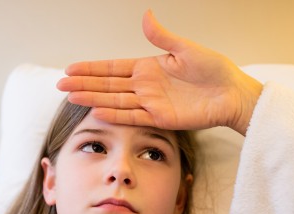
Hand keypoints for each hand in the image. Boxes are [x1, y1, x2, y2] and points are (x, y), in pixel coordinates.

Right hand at [56, 10, 262, 134]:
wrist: (232, 94)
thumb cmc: (214, 69)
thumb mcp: (186, 49)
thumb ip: (162, 37)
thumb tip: (145, 14)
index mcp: (148, 67)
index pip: (112, 68)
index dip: (91, 68)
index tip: (71, 68)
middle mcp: (145, 86)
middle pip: (107, 85)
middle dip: (84, 84)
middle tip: (61, 85)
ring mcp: (150, 103)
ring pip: (114, 101)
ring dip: (93, 99)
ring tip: (72, 97)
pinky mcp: (159, 118)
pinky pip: (132, 116)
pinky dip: (115, 115)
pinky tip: (97, 111)